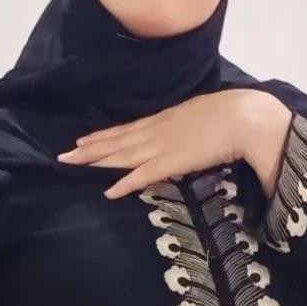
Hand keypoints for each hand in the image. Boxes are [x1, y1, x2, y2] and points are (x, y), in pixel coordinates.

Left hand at [56, 88, 266, 198]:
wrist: (243, 117)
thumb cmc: (230, 113)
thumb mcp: (200, 114)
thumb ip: (187, 125)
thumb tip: (184, 133)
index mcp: (164, 119)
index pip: (127, 129)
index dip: (104, 136)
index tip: (84, 140)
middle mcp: (156, 131)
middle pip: (116, 141)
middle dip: (89, 149)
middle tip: (64, 155)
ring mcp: (161, 146)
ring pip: (121, 155)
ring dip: (96, 161)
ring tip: (73, 165)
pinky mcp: (171, 162)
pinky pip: (142, 175)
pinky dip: (125, 183)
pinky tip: (108, 192)